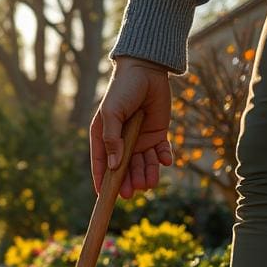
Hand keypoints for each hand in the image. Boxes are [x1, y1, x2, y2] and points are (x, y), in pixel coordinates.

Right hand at [90, 56, 173, 198]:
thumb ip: (112, 139)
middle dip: (127, 181)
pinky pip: (160, 152)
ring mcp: (140, 139)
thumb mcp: (112, 113)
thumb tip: (115, 167)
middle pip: (124, 168)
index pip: (102, 164)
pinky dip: (163, 158)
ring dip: (146, 174)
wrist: (147, 70)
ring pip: (143, 164)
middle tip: (130, 193)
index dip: (102, 180)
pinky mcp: (157, 134)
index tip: (104, 196)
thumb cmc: (123, 89)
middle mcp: (121, 142)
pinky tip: (165, 162)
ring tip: (149, 183)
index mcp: (104, 137)